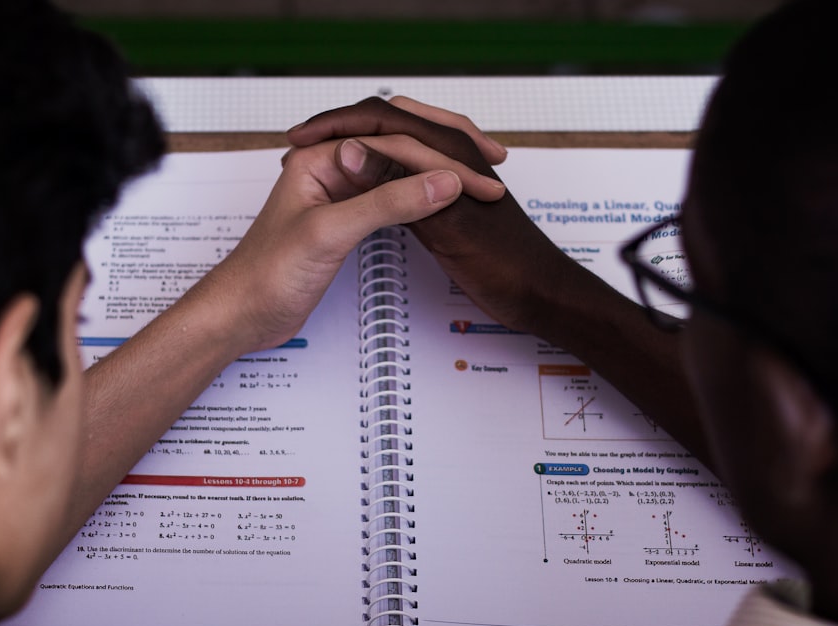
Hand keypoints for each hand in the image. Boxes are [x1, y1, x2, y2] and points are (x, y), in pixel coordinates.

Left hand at [208, 135, 501, 353]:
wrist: (242, 315)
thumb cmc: (265, 273)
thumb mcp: (331, 233)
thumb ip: (387, 203)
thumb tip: (441, 182)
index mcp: (321, 156)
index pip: (396, 144)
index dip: (441, 163)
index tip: (477, 182)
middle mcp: (332, 168)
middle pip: (402, 146)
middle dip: (448, 155)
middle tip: (490, 168)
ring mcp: (341, 194)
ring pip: (400, 171)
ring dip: (439, 176)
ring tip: (478, 181)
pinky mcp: (347, 221)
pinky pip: (393, 197)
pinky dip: (422, 199)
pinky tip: (443, 204)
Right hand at [288, 97, 573, 338]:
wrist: (539, 295)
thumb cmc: (505, 264)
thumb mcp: (447, 227)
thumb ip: (398, 190)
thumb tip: (353, 150)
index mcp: (448, 151)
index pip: (382, 118)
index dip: (335, 124)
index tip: (298, 139)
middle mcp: (448, 155)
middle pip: (389, 123)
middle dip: (347, 126)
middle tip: (302, 140)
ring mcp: (445, 179)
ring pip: (395, 149)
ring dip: (361, 147)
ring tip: (319, 156)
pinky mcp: (444, 204)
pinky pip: (404, 177)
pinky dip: (378, 175)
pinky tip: (359, 188)